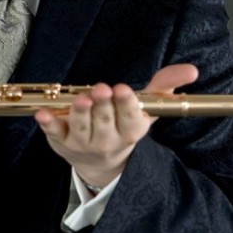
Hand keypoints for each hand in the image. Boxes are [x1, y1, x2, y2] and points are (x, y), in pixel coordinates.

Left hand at [35, 63, 198, 188]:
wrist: (100, 163)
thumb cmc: (123, 127)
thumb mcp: (145, 110)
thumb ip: (163, 87)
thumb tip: (190, 69)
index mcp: (130, 131)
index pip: (131, 119)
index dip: (126, 105)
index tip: (123, 90)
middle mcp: (108, 140)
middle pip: (106, 122)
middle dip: (104, 105)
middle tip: (102, 89)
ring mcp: (83, 144)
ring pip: (82, 129)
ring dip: (80, 113)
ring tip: (81, 99)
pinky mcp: (61, 142)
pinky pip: (54, 133)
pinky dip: (48, 124)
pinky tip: (41, 114)